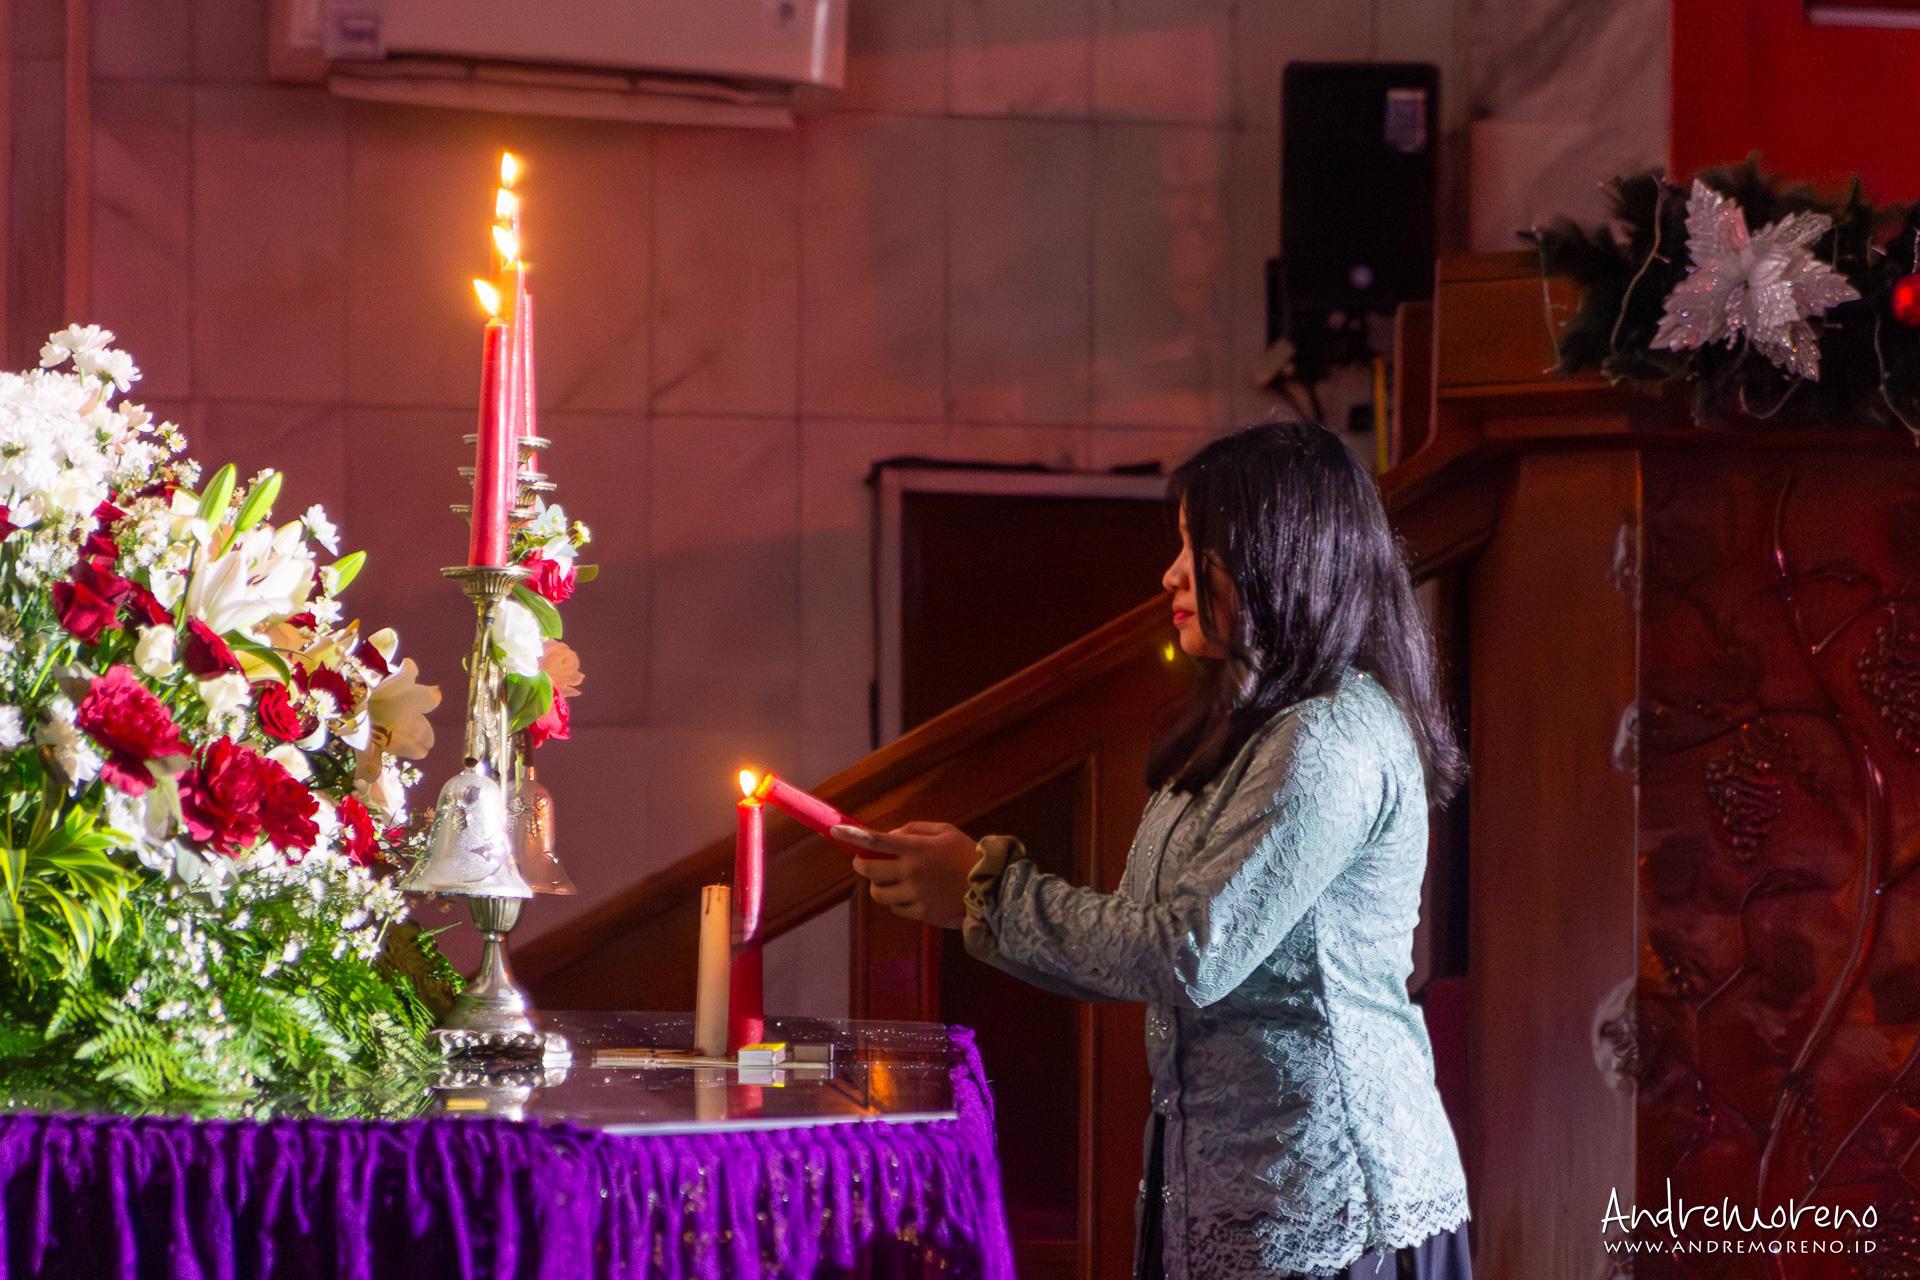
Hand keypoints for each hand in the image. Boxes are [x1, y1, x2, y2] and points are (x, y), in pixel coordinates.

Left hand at [832, 821, 977, 929]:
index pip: (875, 841)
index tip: (837, 832)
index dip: (853, 836)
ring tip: (891, 879)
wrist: (992, 889)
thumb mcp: (945, 831)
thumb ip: (914, 830)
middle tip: (866, 861)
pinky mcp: (921, 914)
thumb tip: (888, 837)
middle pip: (869, 871)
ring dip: (879, 884)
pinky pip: (896, 908)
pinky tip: (910, 893)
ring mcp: (914, 895)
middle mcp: (910, 873)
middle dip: (862, 865)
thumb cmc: (968, 854)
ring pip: (879, 893)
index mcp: (916, 849)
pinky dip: (896, 900)